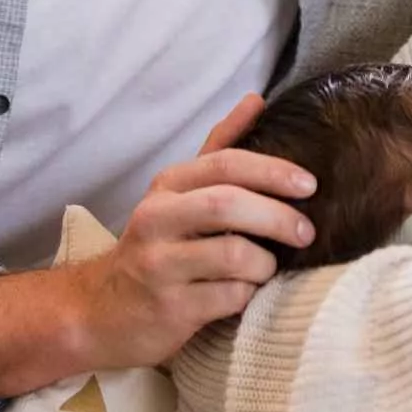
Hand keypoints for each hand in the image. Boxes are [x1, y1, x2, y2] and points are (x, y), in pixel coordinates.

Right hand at [0, 93, 318, 394]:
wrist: (102, 312)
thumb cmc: (159, 244)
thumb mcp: (181, 192)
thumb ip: (220, 146)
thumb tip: (257, 100)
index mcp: (167, 185)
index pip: (224, 164)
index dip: (273, 171)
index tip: (309, 185)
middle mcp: (156, 219)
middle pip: (227, 205)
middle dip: (277, 216)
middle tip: (305, 232)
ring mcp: (159, 265)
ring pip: (234, 255)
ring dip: (265, 263)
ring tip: (267, 268)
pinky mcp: (169, 308)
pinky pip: (229, 296)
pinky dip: (248, 294)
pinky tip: (246, 292)